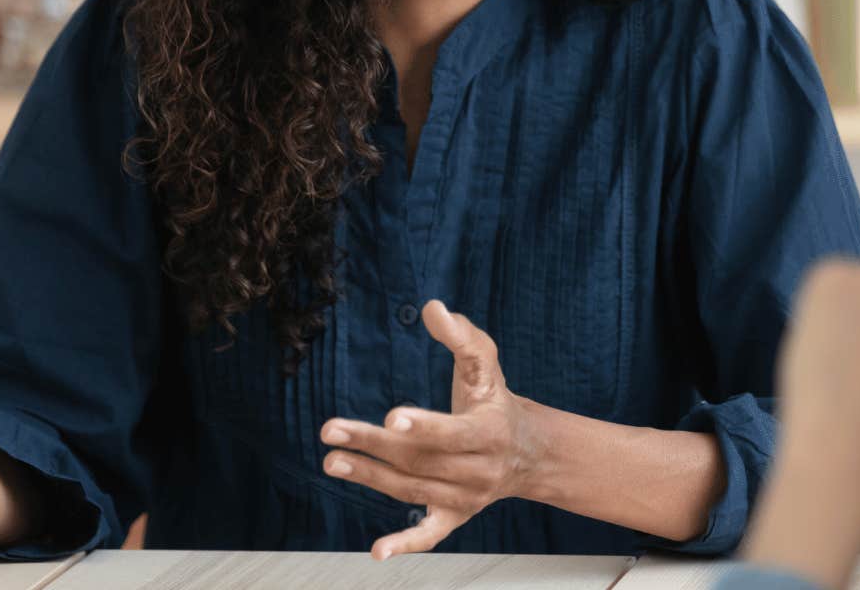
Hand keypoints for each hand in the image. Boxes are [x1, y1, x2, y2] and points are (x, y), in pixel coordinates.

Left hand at [320, 300, 542, 559]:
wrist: (528, 450)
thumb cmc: (495, 398)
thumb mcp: (486, 362)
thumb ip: (462, 335)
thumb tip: (433, 308)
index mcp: (489, 431)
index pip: (453, 434)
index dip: (424, 427)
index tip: (391, 417)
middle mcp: (480, 469)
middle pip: (421, 461)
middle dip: (374, 447)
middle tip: (331, 433)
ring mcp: (467, 497)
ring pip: (414, 491)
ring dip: (371, 478)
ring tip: (332, 461)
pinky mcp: (456, 516)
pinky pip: (432, 535)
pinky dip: (406, 544)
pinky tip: (377, 552)